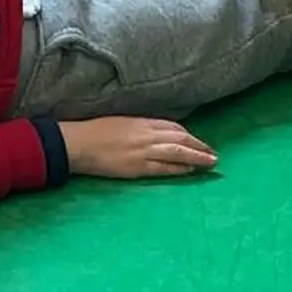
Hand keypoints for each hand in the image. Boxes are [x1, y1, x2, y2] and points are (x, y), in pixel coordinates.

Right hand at [61, 117, 217, 180]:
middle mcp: (146, 134)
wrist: (77, 143)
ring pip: (177, 152)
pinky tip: (190, 169)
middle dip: (199, 145)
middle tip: (214, 153)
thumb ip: (140, 126)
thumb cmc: (94, 132)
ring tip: (211, 162)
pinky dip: (179, 168)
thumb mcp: (121, 122)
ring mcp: (143, 151)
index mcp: (141, 121)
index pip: (173, 126)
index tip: (198, 141)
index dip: (189, 135)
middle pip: (180, 138)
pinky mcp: (137, 167)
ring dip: (197, 157)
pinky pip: (163, 168)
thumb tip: (156, 133)